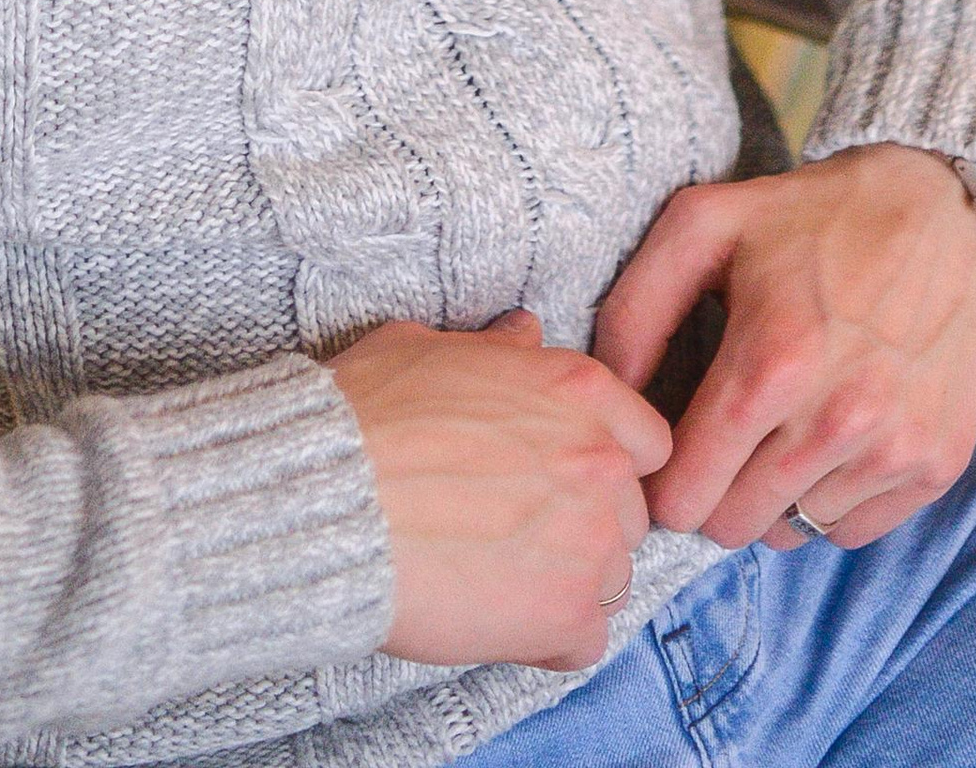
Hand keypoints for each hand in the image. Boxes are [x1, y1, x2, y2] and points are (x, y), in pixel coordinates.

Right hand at [330, 314, 670, 671]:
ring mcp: (591, 540)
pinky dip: (548, 641)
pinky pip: (586, 641)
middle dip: (583, 527)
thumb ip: (496, 350)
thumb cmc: (366, 416)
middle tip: (516, 536)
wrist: (328, 499)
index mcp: (578, 389)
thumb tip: (525, 334)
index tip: (563, 482)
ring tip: (500, 582)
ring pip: (613, 579)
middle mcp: (600, 460)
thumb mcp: (430, 350)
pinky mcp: (566, 614)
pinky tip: (497, 622)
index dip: (604, 466)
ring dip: (568, 584)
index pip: (646, 442)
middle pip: (628, 515)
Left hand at [593, 148, 975, 552]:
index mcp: (770, 362)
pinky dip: (827, 500)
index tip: (666, 454)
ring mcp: (894, 447)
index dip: (660, 481)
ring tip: (777, 428)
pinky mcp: (937, 463)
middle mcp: (837, 419)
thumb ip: (638, 310)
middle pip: (732, 526)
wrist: (944, 210)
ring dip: (770, 495)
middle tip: (718, 442)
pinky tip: (826, 439)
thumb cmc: (812, 217)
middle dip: (710, 493)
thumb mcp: (706, 225)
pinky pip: (850, 530)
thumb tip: (610, 397)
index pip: (685, 491)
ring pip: (790, 532)